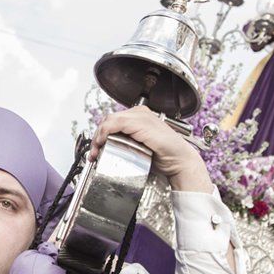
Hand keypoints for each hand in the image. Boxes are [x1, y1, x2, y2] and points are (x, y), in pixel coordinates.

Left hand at [90, 106, 212, 192]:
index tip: (96, 149)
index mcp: (140, 116)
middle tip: (94, 152)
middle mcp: (140, 113)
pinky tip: (102, 143)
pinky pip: (116, 124)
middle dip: (97, 136)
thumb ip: (128, 141)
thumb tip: (110, 146)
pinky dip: (105, 133)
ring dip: (98, 136)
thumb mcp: (140, 146)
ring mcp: (140, 117)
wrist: (179, 160)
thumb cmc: (164, 155)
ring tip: (96, 151)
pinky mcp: (140, 124)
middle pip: (109, 119)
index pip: (113, 120)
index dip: (100, 134)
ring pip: (109, 121)